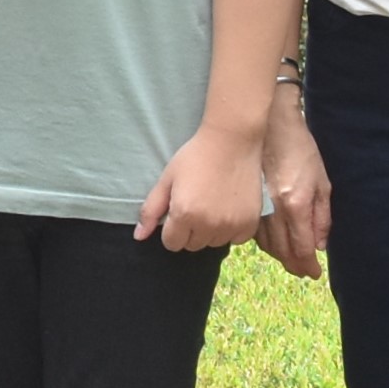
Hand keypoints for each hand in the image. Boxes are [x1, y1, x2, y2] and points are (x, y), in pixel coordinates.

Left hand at [139, 126, 266, 253]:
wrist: (232, 142)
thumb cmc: (195, 158)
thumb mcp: (167, 180)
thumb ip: (151, 210)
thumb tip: (138, 237)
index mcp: (185, 214)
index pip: (172, 243)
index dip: (171, 229)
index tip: (178, 211)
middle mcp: (209, 225)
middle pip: (192, 245)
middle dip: (189, 230)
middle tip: (196, 204)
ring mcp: (231, 226)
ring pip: (213, 243)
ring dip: (210, 231)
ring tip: (212, 204)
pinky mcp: (249, 224)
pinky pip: (235, 239)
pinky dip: (231, 229)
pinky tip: (228, 208)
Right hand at [259, 95, 330, 279]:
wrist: (271, 125)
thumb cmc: (301, 149)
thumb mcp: (322, 182)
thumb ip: (322, 216)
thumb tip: (320, 244)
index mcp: (295, 204)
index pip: (302, 247)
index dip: (309, 265)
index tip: (315, 274)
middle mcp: (273, 210)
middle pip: (282, 251)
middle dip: (294, 265)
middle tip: (303, 272)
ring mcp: (257, 206)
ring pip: (266, 244)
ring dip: (279, 256)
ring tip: (290, 260)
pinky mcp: (246, 201)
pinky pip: (254, 231)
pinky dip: (265, 243)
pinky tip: (272, 243)